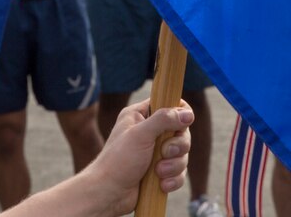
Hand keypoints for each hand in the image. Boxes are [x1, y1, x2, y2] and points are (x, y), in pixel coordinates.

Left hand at [84, 99, 192, 215]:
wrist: (109, 193)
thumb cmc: (120, 159)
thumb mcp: (141, 134)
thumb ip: (164, 120)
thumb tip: (188, 114)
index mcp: (140, 115)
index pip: (168, 104)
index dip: (179, 112)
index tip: (183, 123)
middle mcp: (149, 131)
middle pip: (180, 132)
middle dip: (177, 146)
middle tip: (165, 153)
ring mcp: (155, 152)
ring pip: (181, 154)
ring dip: (174, 165)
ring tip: (158, 172)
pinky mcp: (160, 171)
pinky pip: (179, 172)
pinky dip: (173, 179)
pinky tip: (161, 184)